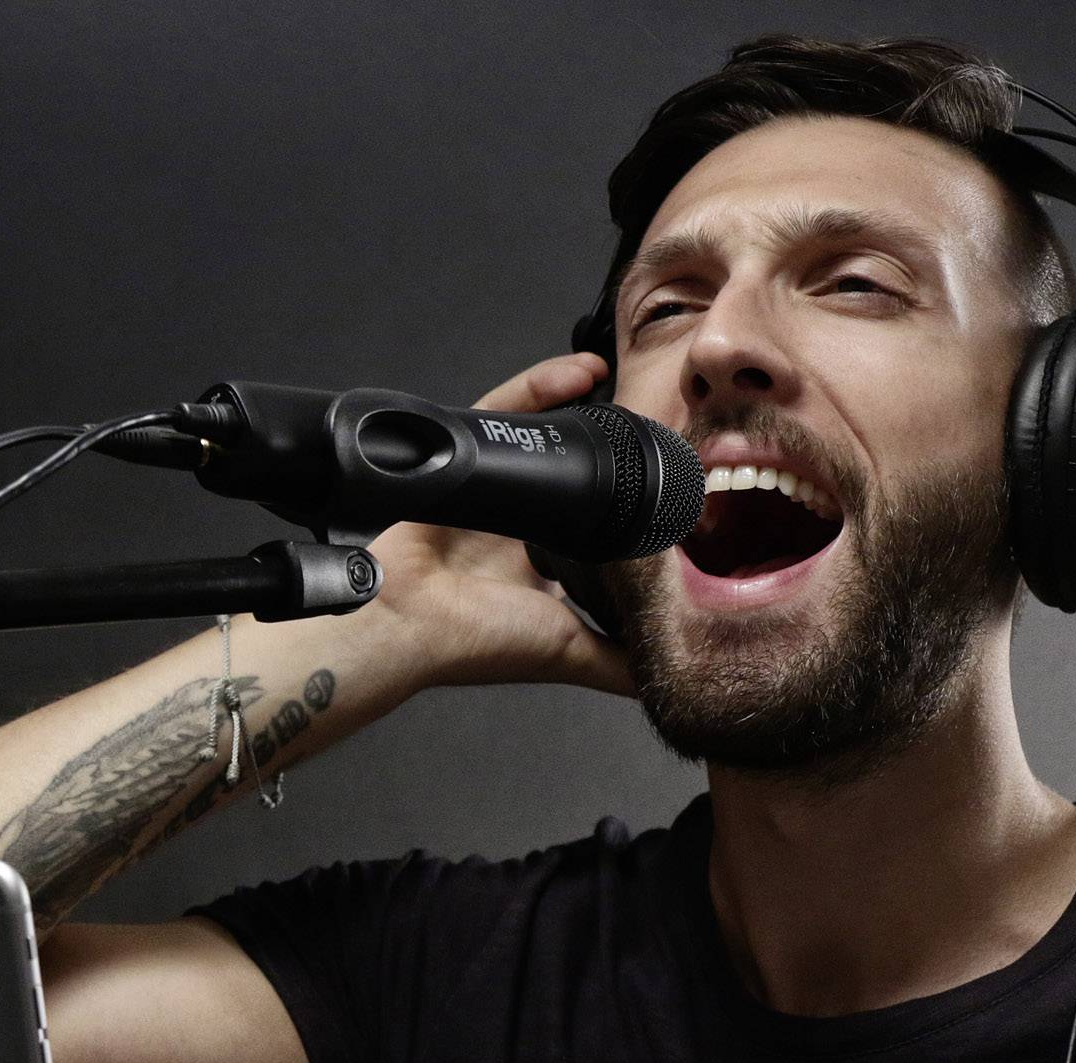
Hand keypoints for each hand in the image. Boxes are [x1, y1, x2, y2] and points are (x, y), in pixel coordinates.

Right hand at [365, 352, 636, 695]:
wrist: (406, 625)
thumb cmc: (472, 641)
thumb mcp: (568, 653)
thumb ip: (617, 662)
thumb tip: (669, 675)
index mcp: (534, 563)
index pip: (586, 515)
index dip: (621, 492)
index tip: (663, 471)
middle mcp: (511, 522)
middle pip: (563, 465)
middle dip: (600, 436)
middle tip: (643, 410)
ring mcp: (486, 488)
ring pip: (537, 432)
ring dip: (575, 403)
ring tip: (617, 381)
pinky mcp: (461, 458)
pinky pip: (503, 410)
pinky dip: (540, 386)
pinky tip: (581, 374)